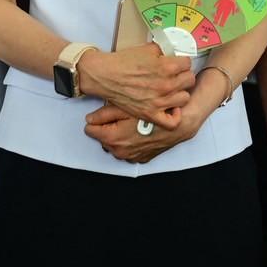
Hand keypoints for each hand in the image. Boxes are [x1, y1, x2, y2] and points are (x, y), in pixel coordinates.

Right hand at [76, 44, 193, 127]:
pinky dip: (174, 115)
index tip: (177, 64)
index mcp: (167, 67)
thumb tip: (174, 52)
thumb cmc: (124, 62)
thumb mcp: (147, 49)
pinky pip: (172, 121)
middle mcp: (166, 85)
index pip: (188, 64)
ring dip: (180, 92)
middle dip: (183, 75)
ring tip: (172, 90)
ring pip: (185, 98)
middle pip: (189, 80)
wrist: (105, 75)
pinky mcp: (151, 113)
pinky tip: (170, 107)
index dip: (182, 62)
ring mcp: (159, 101)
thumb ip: (164, 51)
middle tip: (175, 75)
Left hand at [82, 97, 207, 163]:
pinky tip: (137, 132)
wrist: (178, 124)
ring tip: (129, 124)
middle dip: (107, 128)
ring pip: (115, 146)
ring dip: (118, 136)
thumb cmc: (153, 113)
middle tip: (119, 116)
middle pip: (102, 138)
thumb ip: (104, 114)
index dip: (96, 120)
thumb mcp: (127, 107)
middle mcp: (120, 152)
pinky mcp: (141, 159)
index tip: (104, 114)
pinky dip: (129, 143)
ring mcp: (131, 157)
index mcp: (112, 138)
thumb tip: (89, 119)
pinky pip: (128, 151)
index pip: (90, 130)